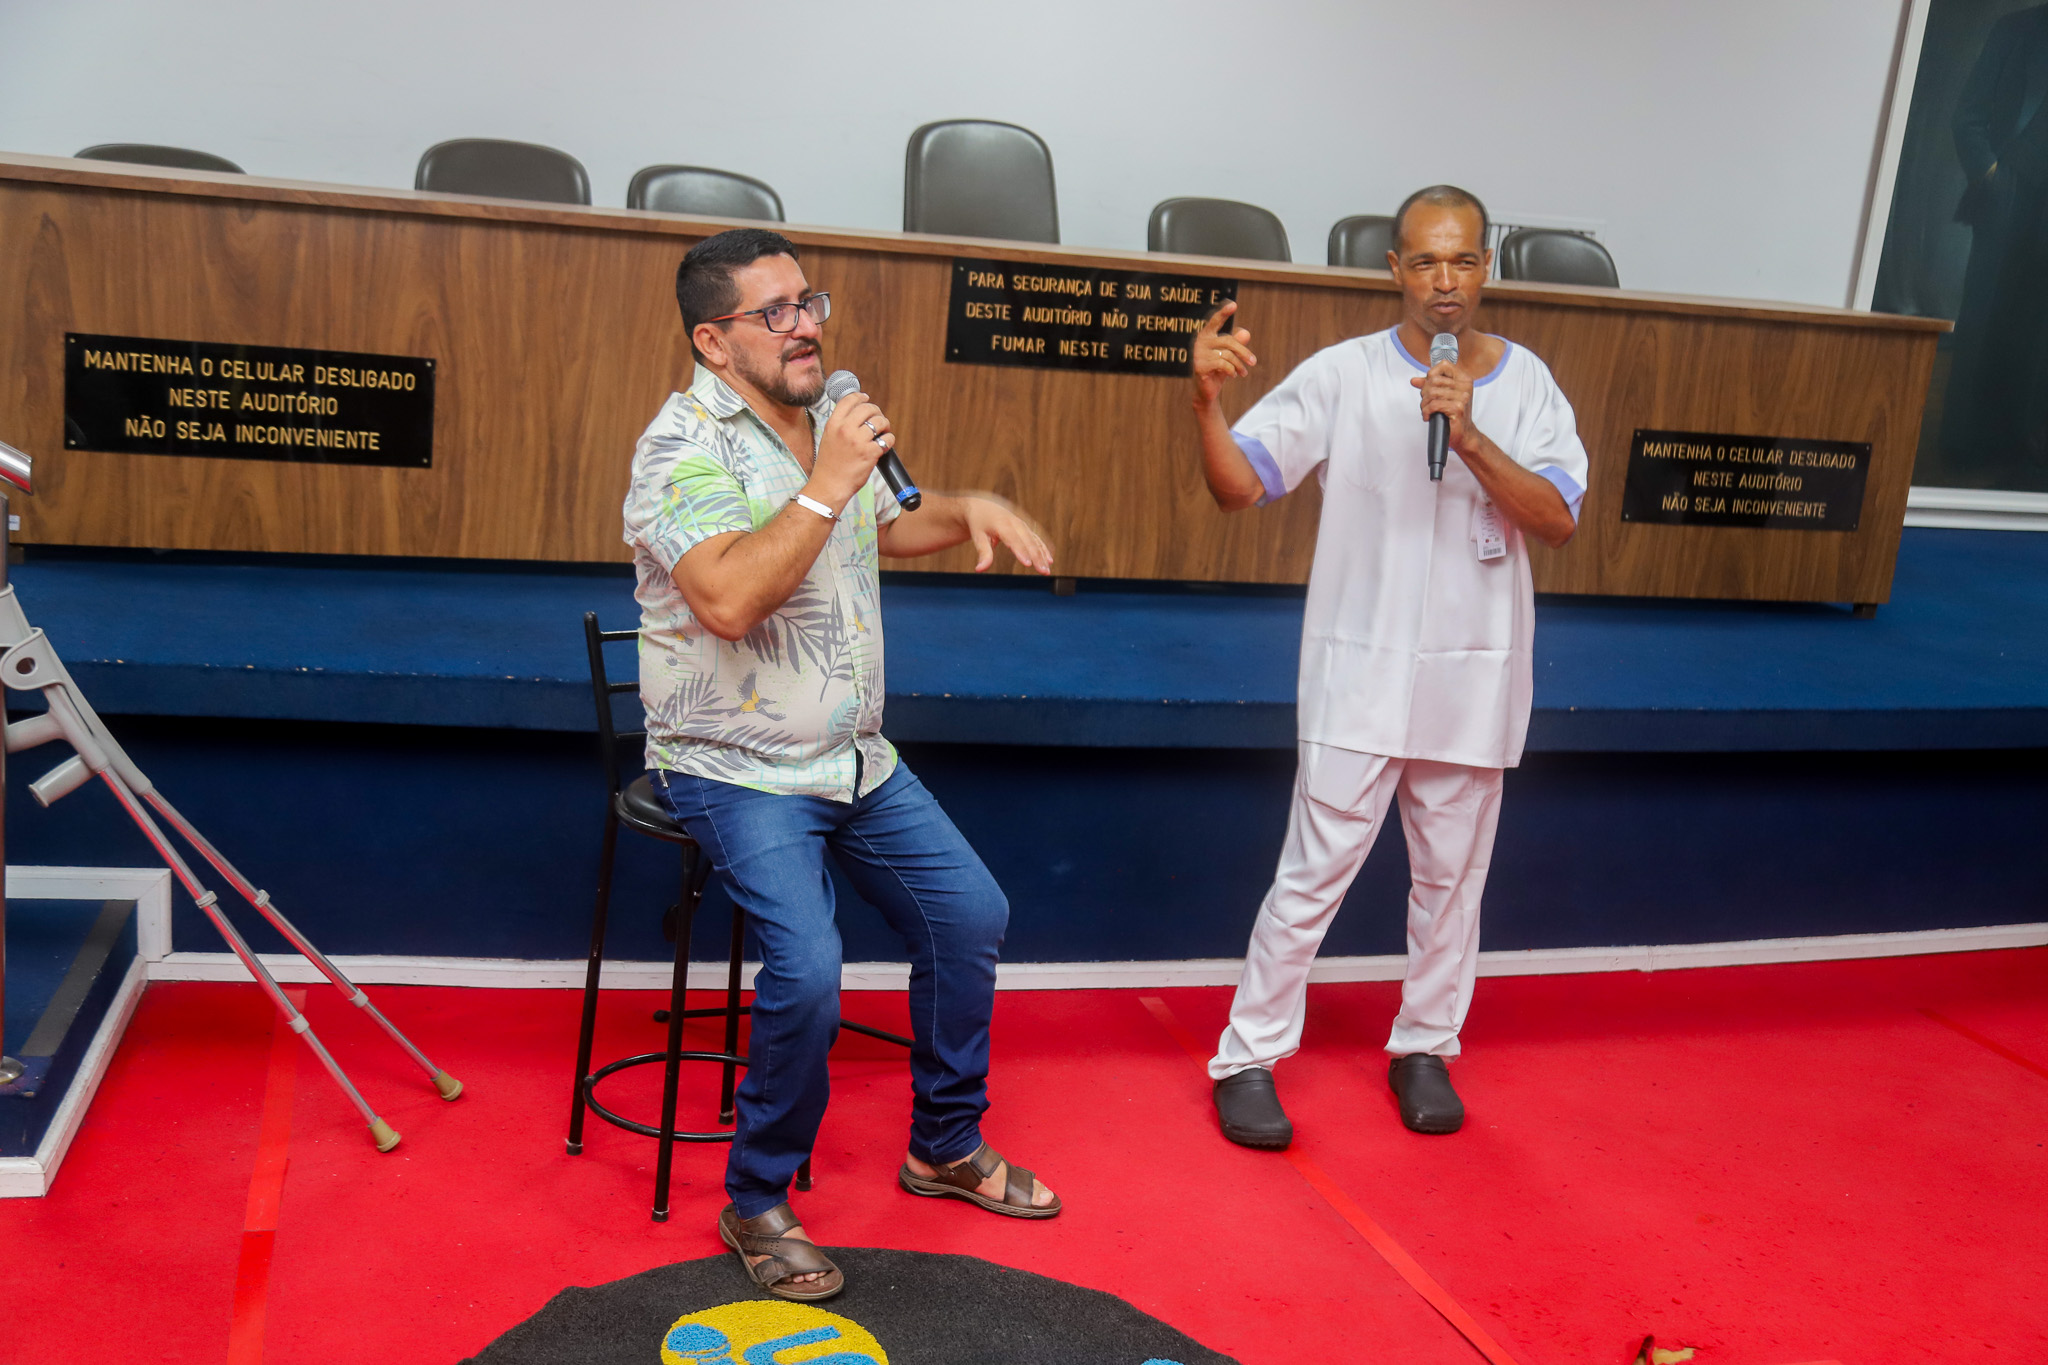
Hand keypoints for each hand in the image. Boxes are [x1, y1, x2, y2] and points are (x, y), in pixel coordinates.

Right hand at [810, 390, 890, 507]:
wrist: (829, 485)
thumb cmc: (829, 465)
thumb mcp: (828, 438)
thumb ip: (840, 425)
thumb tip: (857, 414)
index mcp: (833, 424)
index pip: (849, 400)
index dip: (861, 397)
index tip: (866, 398)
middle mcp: (845, 429)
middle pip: (868, 408)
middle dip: (876, 412)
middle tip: (878, 420)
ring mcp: (858, 441)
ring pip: (880, 421)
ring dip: (885, 425)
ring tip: (883, 433)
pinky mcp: (870, 453)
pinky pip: (887, 439)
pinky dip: (889, 441)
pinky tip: (884, 445)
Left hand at [963, 496, 1054, 574]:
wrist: (982, 506)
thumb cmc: (979, 522)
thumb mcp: (978, 536)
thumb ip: (983, 553)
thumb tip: (979, 569)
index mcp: (1002, 524)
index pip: (1014, 540)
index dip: (1021, 551)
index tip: (1028, 563)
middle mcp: (1015, 523)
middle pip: (1029, 541)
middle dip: (1037, 557)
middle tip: (1043, 571)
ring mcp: (1022, 525)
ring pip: (1035, 541)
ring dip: (1043, 555)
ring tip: (1047, 570)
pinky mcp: (1025, 527)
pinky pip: (1036, 538)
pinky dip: (1044, 549)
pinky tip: (1049, 559)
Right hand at [1192, 301, 1255, 410]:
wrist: (1206, 391)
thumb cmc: (1218, 370)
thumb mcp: (1230, 356)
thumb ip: (1237, 343)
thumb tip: (1245, 333)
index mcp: (1207, 335)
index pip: (1215, 321)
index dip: (1224, 313)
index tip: (1234, 305)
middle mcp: (1200, 342)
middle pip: (1229, 341)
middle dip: (1244, 352)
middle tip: (1254, 362)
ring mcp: (1199, 354)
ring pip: (1228, 355)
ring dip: (1239, 365)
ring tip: (1243, 373)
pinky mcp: (1200, 366)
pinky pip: (1223, 364)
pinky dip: (1232, 370)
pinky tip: (1233, 375)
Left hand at [1410, 362, 1475, 453]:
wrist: (1463, 434)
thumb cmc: (1453, 415)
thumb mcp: (1443, 396)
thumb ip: (1429, 386)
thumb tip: (1414, 380)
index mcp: (1464, 379)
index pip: (1444, 365)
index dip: (1431, 374)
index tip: (1429, 386)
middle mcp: (1465, 386)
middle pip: (1434, 380)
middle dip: (1425, 392)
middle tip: (1427, 402)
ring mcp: (1462, 397)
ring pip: (1432, 392)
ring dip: (1424, 404)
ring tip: (1427, 410)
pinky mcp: (1457, 408)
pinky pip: (1433, 405)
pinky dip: (1426, 412)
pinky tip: (1428, 416)